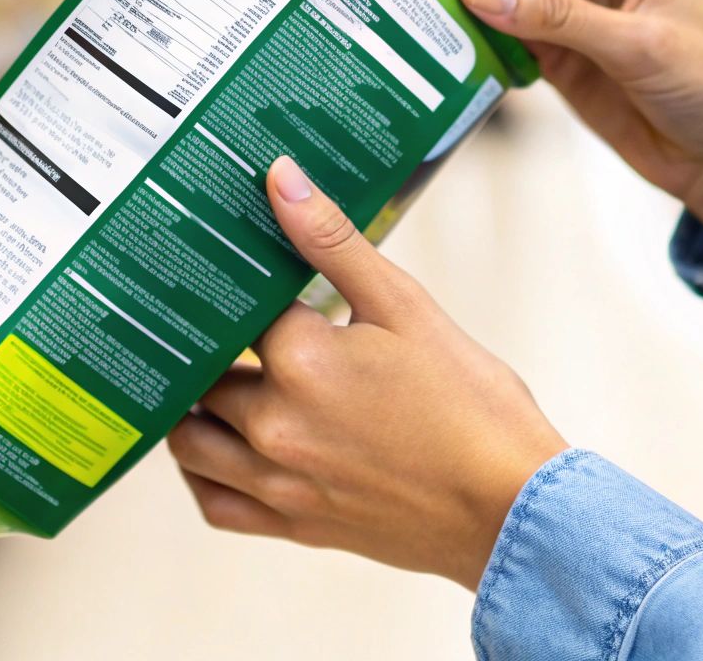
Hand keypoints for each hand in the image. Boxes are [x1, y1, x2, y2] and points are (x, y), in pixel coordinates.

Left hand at [169, 156, 566, 588]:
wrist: (513, 508)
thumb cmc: (474, 406)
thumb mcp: (407, 306)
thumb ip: (334, 241)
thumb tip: (280, 179)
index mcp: (301, 362)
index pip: (233, 308)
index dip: (231, 281)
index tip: (232, 263)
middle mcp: (274, 425)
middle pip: (202, 372)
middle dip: (208, 343)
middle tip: (217, 315)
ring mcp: (279, 481)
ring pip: (190, 442)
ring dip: (190, 407)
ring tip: (209, 375)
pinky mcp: (294, 523)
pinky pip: (215, 504)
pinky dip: (202, 474)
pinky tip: (218, 446)